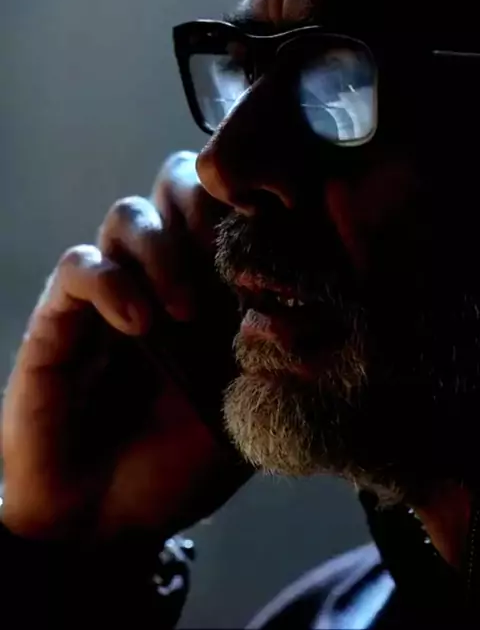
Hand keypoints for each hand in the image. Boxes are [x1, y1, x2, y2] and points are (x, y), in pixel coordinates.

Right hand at [1, 152, 251, 542]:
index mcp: (212, 287)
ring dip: (163, 249)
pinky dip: (111, 281)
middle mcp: (162, 274)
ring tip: (184, 311)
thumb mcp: (247, 410)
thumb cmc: (180, 465)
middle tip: (226, 259)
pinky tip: (138, 324)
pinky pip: (81, 263)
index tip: (279, 232)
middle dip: (205, 207)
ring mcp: (112, 289)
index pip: (230, 208)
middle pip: (178, 183)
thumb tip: (315, 302)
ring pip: (130, 212)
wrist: (103, 517)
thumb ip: (274, 356)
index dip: (253, 205)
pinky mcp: (62, 312)